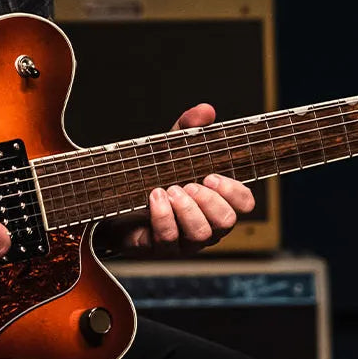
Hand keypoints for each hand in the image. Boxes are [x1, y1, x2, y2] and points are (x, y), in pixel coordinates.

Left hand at [105, 103, 256, 256]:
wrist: (112, 201)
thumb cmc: (151, 177)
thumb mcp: (170, 149)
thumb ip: (188, 129)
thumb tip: (206, 111)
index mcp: (216, 203)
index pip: (244, 204)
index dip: (235, 191)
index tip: (212, 176)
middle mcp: (206, 225)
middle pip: (226, 222)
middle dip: (210, 202)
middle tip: (190, 184)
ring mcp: (183, 241)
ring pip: (201, 234)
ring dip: (187, 209)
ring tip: (171, 189)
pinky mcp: (158, 247)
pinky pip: (168, 238)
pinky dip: (163, 215)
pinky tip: (154, 197)